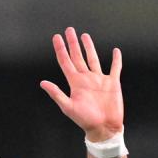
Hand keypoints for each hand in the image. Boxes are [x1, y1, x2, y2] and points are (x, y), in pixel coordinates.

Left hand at [39, 27, 123, 141]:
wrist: (104, 128)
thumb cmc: (85, 120)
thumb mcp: (68, 107)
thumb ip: (56, 94)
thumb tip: (42, 83)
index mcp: (75, 83)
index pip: (65, 62)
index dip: (60, 49)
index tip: (56, 37)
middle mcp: (86, 79)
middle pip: (78, 57)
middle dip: (73, 43)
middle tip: (69, 30)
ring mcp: (99, 80)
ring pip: (93, 59)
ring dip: (89, 47)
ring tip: (84, 36)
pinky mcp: (112, 83)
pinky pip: (115, 68)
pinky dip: (116, 60)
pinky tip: (115, 51)